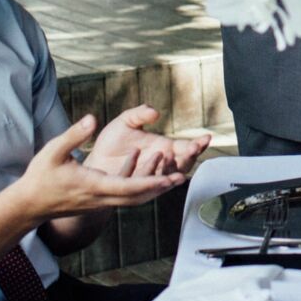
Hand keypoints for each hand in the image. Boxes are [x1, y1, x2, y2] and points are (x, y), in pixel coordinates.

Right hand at [15, 114, 186, 221]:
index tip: (169, 177)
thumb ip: (74, 135)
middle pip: (137, 196)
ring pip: (133, 199)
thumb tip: (92, 119)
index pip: (129, 187)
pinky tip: (147, 176)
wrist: (29, 205)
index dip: (151, 182)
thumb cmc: (40, 177)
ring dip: (153, 189)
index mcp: (94, 185)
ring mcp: (100, 202)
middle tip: (181, 177)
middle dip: (160, 187)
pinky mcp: (98, 202)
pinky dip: (140, 189)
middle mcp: (101, 197)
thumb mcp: (54, 151)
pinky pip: (124, 198)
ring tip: (171, 178)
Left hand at [84, 105, 209, 180]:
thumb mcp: (126, 122)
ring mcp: (152, 177)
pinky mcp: (139, 187)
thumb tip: (155, 112)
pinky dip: (157, 178)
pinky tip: (158, 168)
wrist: (94, 162)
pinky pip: (151, 184)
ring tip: (173, 156)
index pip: (185, 147)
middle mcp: (161, 164)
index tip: (206, 138)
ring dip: (174, 168)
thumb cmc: (112, 142)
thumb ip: (140, 114)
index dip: (197, 144)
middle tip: (193, 148)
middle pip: (183, 163)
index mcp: (164, 147)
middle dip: (190, 156)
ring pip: (170, 176)